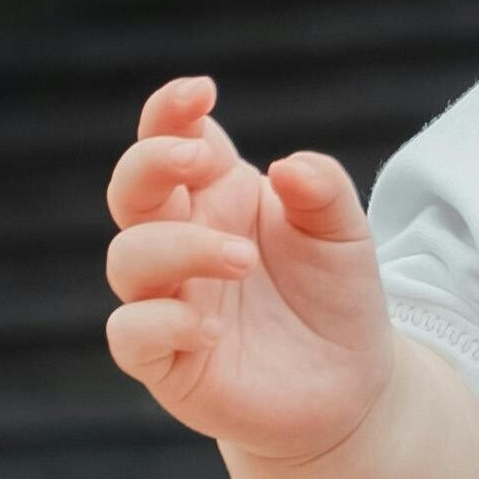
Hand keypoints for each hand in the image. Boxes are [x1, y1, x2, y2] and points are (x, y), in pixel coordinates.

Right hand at [103, 74, 398, 465]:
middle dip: (153, 163)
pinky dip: (162, 324)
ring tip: (242, 259)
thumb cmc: (335, 297)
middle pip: (131, 189)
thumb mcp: (345, 234)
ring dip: (178, 247)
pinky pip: (131, 334)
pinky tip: (213, 329)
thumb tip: (288, 166)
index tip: (200, 92)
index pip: (170, 140)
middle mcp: (181, 241)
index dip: (169, 112)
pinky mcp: (166, 361)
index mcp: (217, 197)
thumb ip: (323, 190)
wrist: (350, 386)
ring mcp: (168, 301)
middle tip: (203, 161)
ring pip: (128, 259)